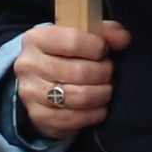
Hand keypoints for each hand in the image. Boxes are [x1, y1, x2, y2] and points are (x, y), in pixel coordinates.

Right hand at [18, 19, 129, 138]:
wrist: (40, 84)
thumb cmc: (65, 56)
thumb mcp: (81, 36)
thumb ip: (104, 32)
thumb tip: (124, 38)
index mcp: (36, 38)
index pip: (74, 41)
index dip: (98, 47)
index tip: (104, 51)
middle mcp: (28, 65)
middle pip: (79, 71)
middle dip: (103, 73)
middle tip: (109, 72)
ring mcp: (31, 93)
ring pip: (80, 97)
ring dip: (102, 94)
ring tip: (106, 89)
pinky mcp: (39, 117)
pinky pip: (75, 119)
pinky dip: (94, 113)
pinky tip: (98, 106)